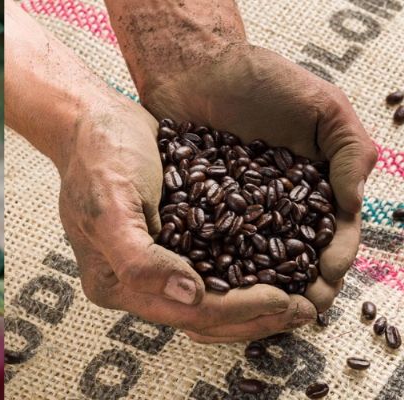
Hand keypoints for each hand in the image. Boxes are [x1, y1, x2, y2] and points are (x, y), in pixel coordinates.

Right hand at [58, 98, 315, 342]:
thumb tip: (191, 296)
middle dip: (256, 316)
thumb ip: (139, 259)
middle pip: (204, 316)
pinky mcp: (171, 243)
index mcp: (115, 283)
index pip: (187, 313)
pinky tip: (279, 266)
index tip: (285, 299)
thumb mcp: (111, 206)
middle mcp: (135, 282)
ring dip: (256, 302)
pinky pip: (214, 270)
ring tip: (301, 295)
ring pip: (213, 300)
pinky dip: (247, 273)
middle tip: (306, 310)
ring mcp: (155, 263)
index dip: (239, 312)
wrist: (94, 119)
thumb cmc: (99, 156)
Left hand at [137, 44, 375, 314]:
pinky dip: (208, 270)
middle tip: (289, 312)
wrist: (195, 66)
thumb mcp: (322, 107)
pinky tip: (205, 288)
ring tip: (248, 311)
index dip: (331, 265)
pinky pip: (204, 249)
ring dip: (252, 292)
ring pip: (248, 264)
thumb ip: (348, 152)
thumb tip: (353, 206)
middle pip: (291, 262)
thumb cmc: (262, 80)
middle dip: (293, 291)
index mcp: (314, 190)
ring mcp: (235, 214)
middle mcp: (276, 209)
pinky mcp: (195, 213)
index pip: (332, 237)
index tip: (322, 285)